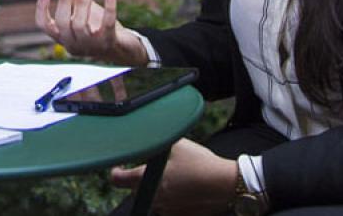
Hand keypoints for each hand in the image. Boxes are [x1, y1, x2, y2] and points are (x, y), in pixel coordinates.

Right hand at [34, 0, 147, 64]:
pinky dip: (110, 9)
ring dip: (84, 2)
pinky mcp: (108, 43)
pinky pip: (107, 25)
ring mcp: (90, 46)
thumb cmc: (96, 26)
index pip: (44, 25)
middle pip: (61, 23)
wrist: (121, 49)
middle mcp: (72, 43)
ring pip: (80, 24)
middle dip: (64, 1)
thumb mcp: (81, 5)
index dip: (42, 8)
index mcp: (62, 36)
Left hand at [108, 138, 237, 215]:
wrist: (227, 184)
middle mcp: (154, 198)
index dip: (115, 172)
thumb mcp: (176, 144)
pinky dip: (172, 198)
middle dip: (141, 179)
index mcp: (148, 180)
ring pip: (153, 198)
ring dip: (157, 189)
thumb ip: (156, 141)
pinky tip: (184, 188)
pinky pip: (169, 206)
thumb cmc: (201, 163)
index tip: (118, 167)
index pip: (118, 180)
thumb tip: (144, 135)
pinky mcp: (181, 215)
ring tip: (174, 177)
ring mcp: (168, 209)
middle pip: (136, 189)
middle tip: (154, 168)